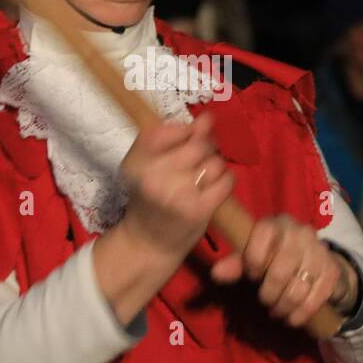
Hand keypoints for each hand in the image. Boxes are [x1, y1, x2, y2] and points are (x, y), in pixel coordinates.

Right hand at [116, 111, 236, 261]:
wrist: (148, 243)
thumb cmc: (149, 199)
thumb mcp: (144, 165)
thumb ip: (170, 137)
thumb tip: (207, 119)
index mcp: (136, 161)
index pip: (170, 129)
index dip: (184, 133)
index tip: (183, 144)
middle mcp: (154, 176)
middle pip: (198, 144)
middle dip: (205, 149)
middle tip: (197, 163)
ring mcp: (177, 194)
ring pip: (214, 162)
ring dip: (214, 168)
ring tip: (202, 181)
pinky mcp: (198, 210)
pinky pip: (226, 181)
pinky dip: (225, 183)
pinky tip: (213, 190)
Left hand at [208, 214, 354, 328]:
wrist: (315, 261)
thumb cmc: (275, 257)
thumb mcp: (254, 257)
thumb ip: (235, 264)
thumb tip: (216, 273)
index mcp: (276, 224)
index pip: (263, 237)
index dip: (253, 262)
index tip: (251, 276)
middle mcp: (300, 232)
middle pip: (282, 269)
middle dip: (270, 292)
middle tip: (265, 301)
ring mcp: (319, 251)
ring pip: (299, 286)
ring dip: (285, 305)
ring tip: (277, 312)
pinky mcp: (332, 270)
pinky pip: (317, 296)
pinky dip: (303, 312)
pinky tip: (293, 319)